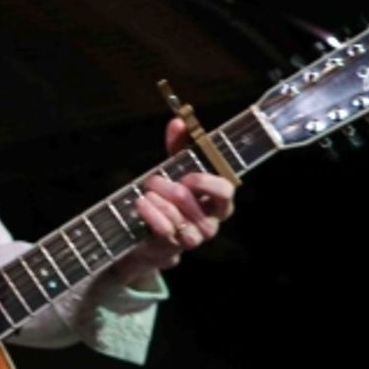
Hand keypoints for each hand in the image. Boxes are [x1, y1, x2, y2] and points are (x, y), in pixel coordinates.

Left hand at [110, 117, 236, 286]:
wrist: (150, 233)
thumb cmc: (170, 198)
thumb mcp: (175, 170)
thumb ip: (179, 146)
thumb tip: (178, 120)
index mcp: (219, 203)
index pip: (226, 191)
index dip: (206, 182)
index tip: (187, 176)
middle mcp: (210, 223)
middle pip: (191, 201)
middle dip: (168, 187)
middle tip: (154, 180)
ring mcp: (192, 238)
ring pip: (177, 216)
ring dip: (156, 200)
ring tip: (146, 193)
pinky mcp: (173, 248)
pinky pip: (164, 229)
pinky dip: (150, 214)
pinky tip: (142, 204)